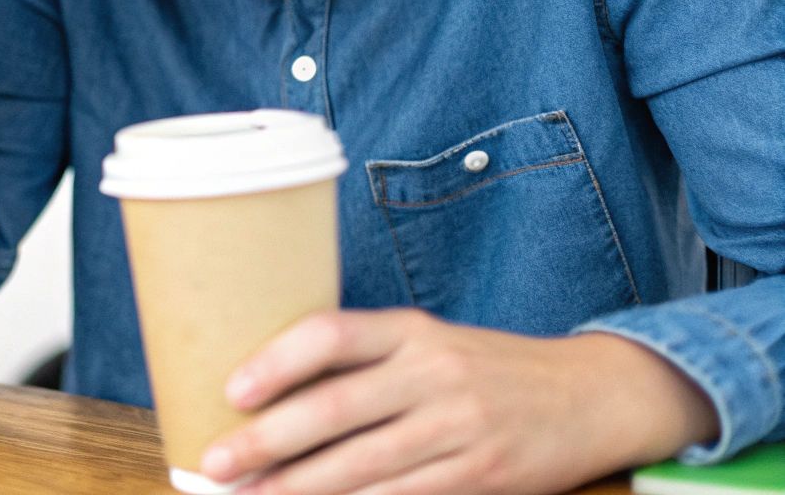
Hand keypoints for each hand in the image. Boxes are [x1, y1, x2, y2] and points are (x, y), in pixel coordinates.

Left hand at [198, 308, 718, 494]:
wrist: (593, 396)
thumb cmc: (486, 369)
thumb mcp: (430, 343)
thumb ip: (365, 362)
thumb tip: (272, 393)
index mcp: (412, 331)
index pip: (332, 334)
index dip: (276, 362)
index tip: (231, 392)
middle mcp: (434, 373)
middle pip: (335, 409)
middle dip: (267, 442)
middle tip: (216, 463)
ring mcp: (460, 428)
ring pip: (362, 467)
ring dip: (299, 489)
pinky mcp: (481, 477)